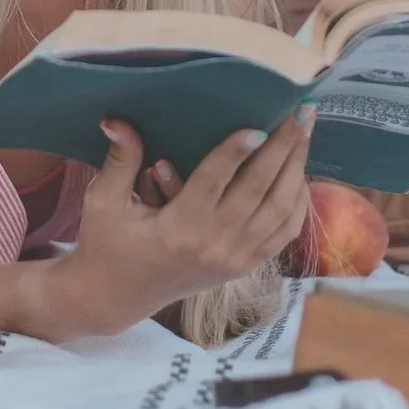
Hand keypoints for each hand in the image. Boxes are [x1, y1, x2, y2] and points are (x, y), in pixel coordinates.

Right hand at [45, 113, 310, 337]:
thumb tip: (116, 119)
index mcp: (178, 228)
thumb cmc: (107, 243)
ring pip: (279, 210)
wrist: (118, 296)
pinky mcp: (244, 266)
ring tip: (305, 132)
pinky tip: (300, 174)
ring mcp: (234, 259)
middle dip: (283, 148)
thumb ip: (119, 159)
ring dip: (296, 169)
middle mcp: (213, 245)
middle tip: (300, 112)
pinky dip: (297, 202)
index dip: (235, 152)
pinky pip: (283, 233)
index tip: (258, 124)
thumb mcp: (103, 201)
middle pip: (258, 190)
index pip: (212, 183)